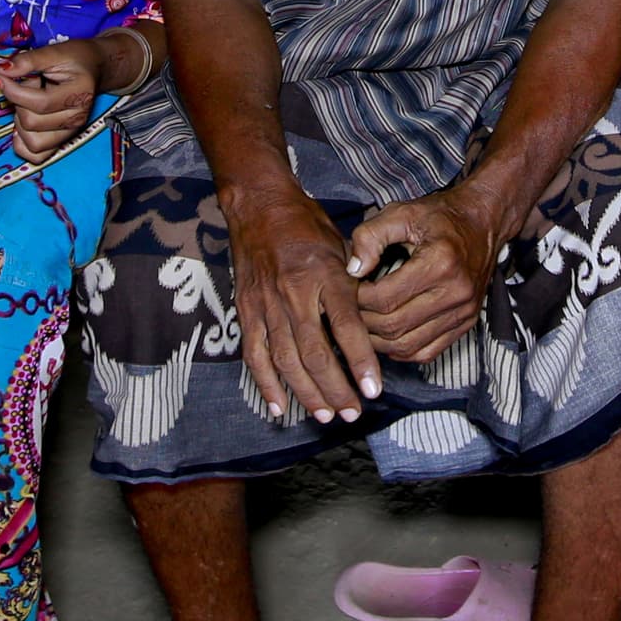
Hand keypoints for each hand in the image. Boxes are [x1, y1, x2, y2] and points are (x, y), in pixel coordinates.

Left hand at [0, 39, 106, 161]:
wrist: (94, 69)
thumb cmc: (75, 59)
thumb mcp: (53, 52)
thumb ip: (28, 61)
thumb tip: (2, 71)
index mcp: (79, 94)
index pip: (40, 103)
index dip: (13, 91)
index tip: (1, 77)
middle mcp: (77, 119)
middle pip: (31, 123)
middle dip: (19, 102)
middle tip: (29, 84)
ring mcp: (69, 133)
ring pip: (32, 143)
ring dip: (21, 122)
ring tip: (30, 103)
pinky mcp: (61, 142)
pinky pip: (35, 156)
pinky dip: (23, 142)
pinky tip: (25, 123)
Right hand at [226, 191, 381, 425]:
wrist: (259, 206)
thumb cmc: (307, 226)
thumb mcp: (341, 246)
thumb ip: (355, 286)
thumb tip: (374, 327)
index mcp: (325, 274)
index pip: (346, 327)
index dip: (361, 362)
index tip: (373, 390)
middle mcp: (294, 292)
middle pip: (315, 352)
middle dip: (335, 388)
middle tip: (352, 412)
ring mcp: (266, 304)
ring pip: (286, 359)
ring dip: (306, 392)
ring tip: (325, 415)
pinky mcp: (246, 310)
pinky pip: (255, 354)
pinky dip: (265, 383)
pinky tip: (279, 407)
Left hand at [341, 185, 505, 368]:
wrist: (482, 223)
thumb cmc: (440, 217)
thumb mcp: (401, 212)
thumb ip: (370, 236)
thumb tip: (353, 270)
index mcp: (440, 262)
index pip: (385, 298)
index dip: (358, 299)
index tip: (350, 289)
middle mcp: (456, 292)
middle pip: (394, 326)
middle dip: (364, 322)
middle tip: (351, 309)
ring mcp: (464, 312)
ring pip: (408, 345)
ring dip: (379, 341)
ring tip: (364, 323)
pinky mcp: (466, 323)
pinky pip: (427, 352)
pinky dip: (402, 350)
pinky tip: (388, 335)